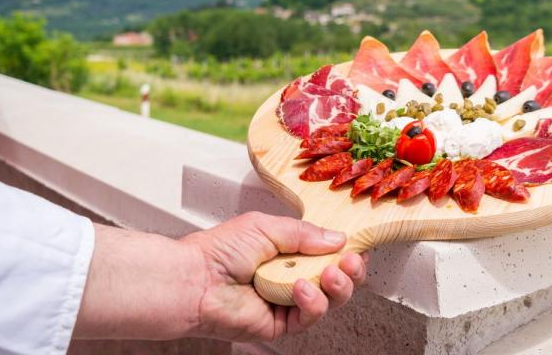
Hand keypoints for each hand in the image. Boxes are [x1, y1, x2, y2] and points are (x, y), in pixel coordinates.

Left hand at [181, 211, 366, 341]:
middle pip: (337, 279)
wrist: (194, 280)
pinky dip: (312, 302)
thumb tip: (338, 238)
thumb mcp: (267, 227)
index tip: (357, 245)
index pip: (328, 253)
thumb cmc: (219, 251)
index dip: (347, 251)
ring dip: (337, 286)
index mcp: (288, 251)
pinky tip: (302, 288)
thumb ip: (305, 233)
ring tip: (330, 273)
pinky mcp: (280, 324)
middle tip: (352, 261)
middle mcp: (291, 276)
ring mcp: (287, 301)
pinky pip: (308, 317)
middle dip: (351, 270)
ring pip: (329, 300)